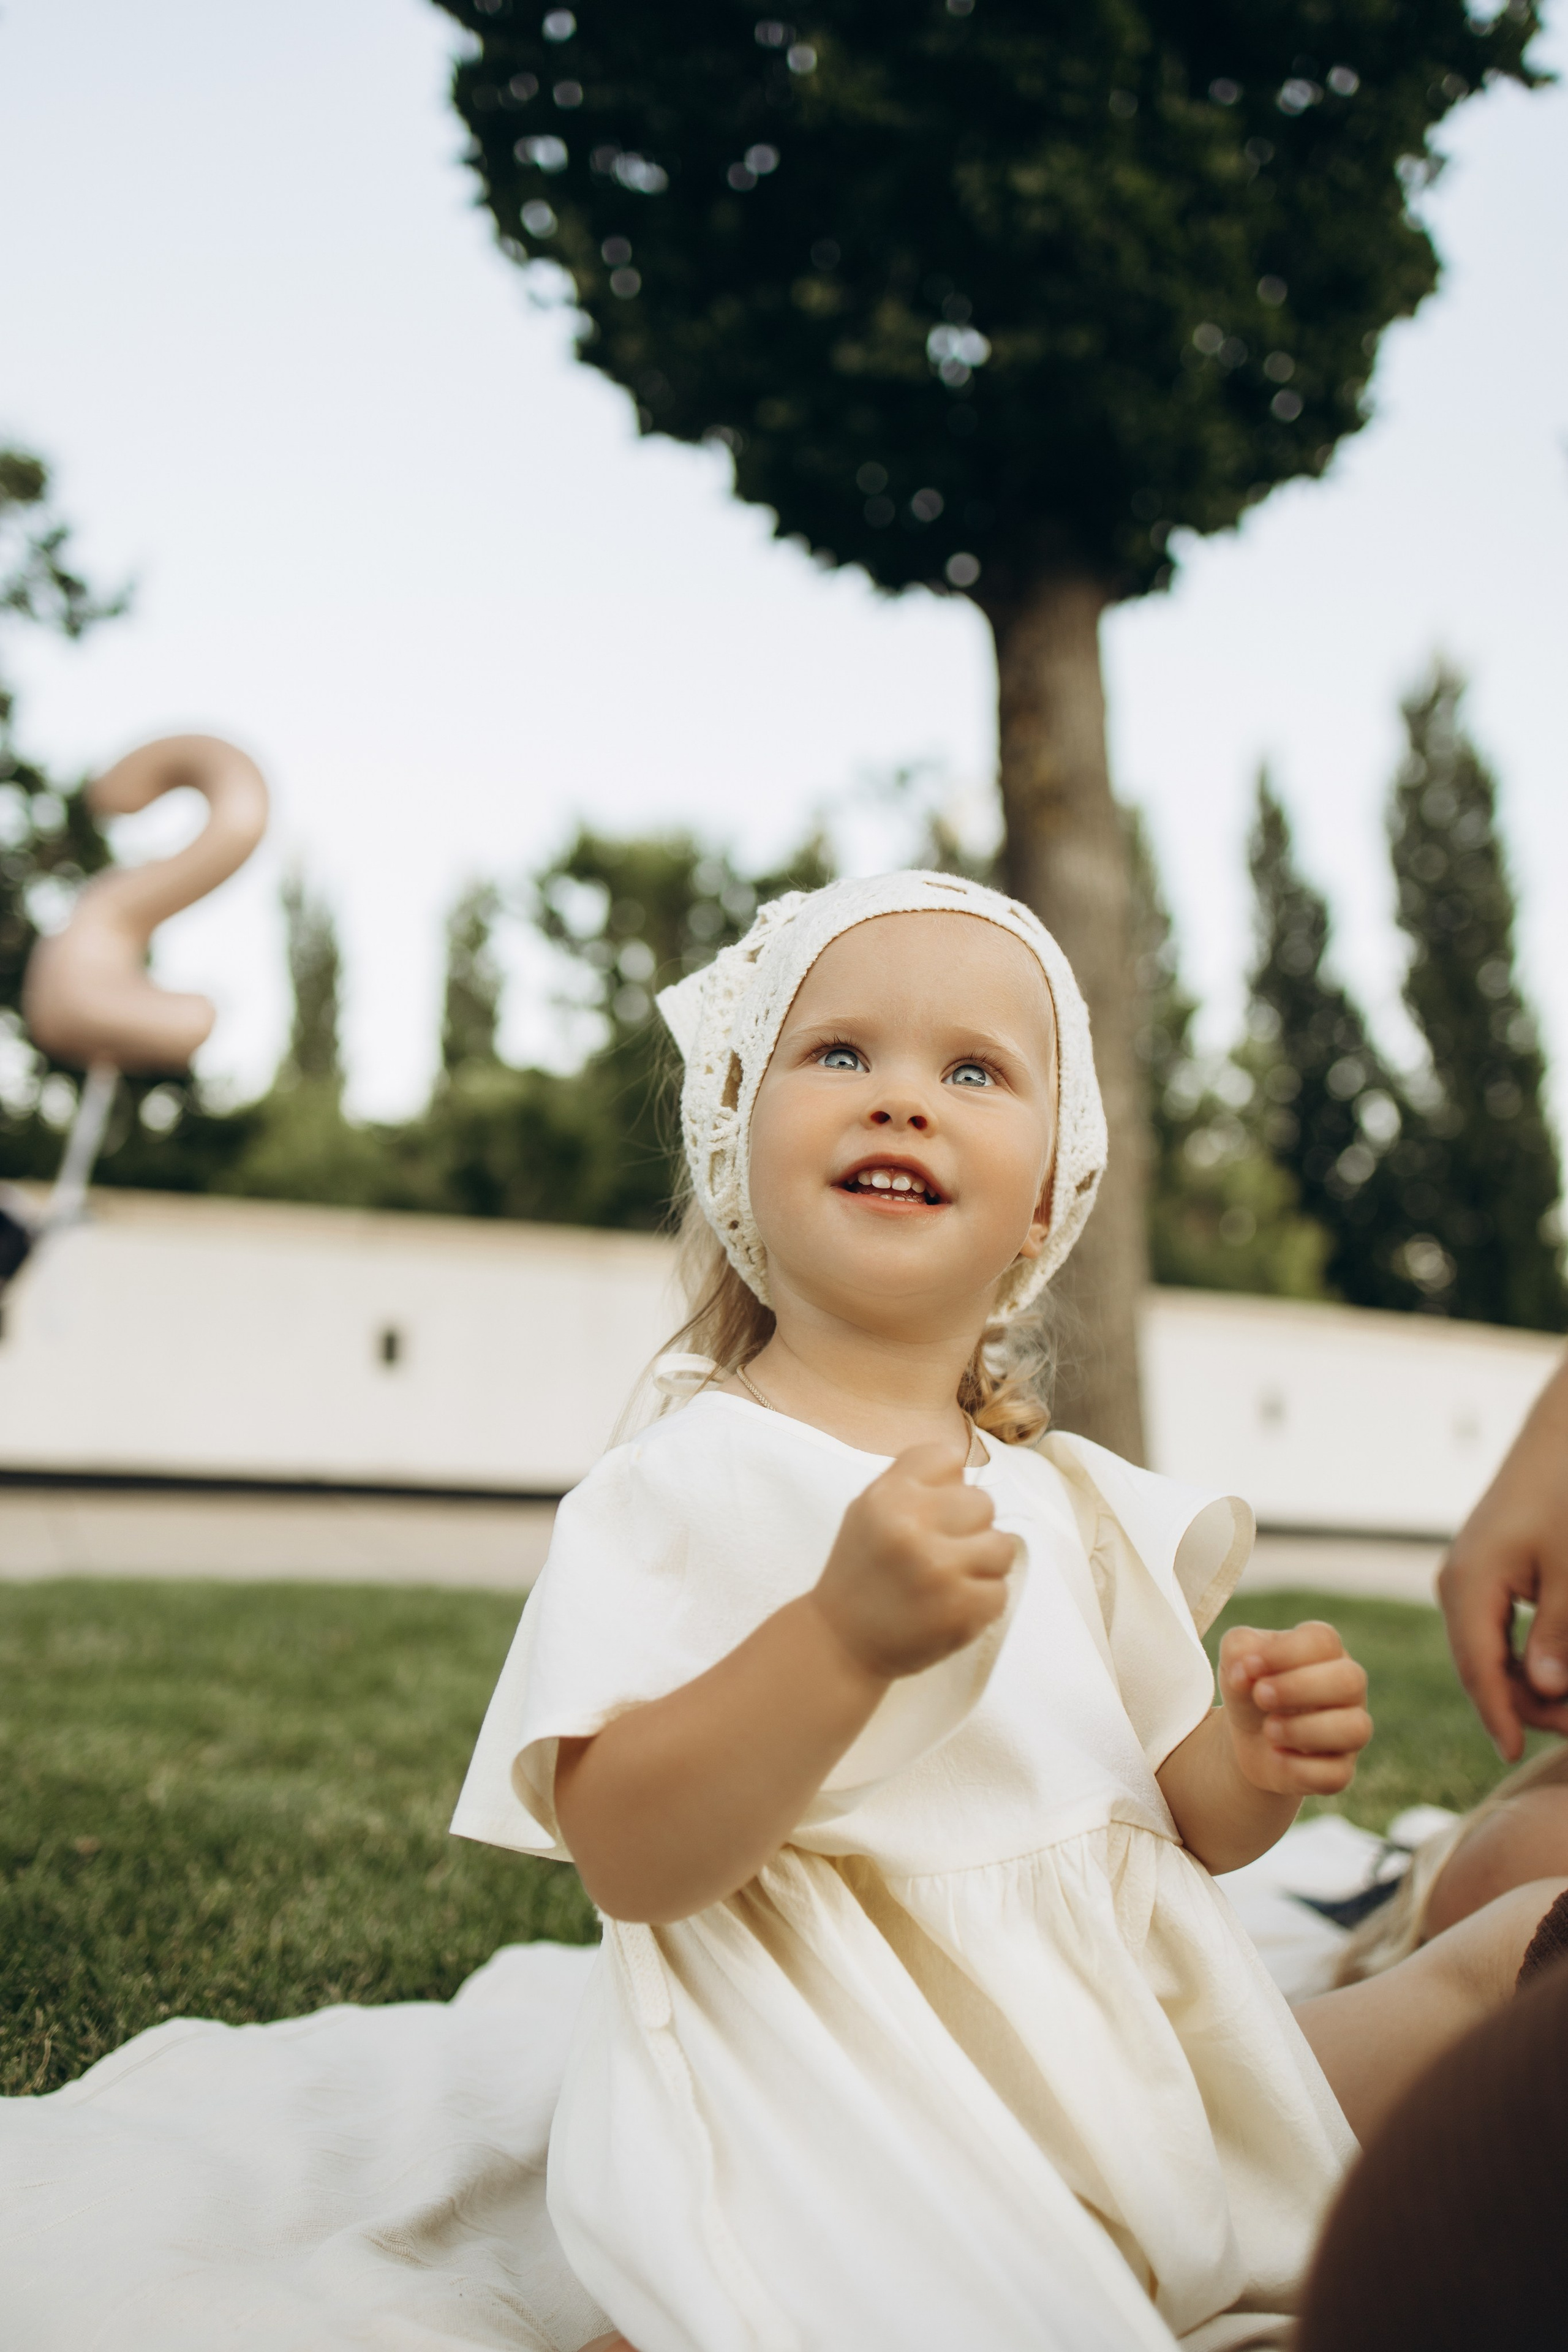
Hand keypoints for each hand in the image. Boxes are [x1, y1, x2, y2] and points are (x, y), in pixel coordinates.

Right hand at [812, 1441, 1014, 1681]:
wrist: (840, 1643)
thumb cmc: (861, 1573)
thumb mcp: (868, 1511)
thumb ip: (912, 1484)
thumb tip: (966, 1474)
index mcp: (887, 1496)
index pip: (947, 1457)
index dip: (947, 1484)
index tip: (933, 1510)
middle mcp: (912, 1526)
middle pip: (982, 1502)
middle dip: (969, 1527)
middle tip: (942, 1552)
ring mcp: (940, 1568)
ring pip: (1002, 1545)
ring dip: (983, 1564)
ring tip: (952, 1579)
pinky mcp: (962, 1608)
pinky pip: (1001, 1589)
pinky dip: (982, 1600)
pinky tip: (951, 1606)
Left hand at [1218, 1622, 1371, 1797]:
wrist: (1248, 1735)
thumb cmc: (1250, 1685)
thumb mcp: (1236, 1658)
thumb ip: (1239, 1649)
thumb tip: (1245, 1669)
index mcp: (1325, 1650)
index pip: (1322, 1641)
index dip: (1285, 1653)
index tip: (1248, 1666)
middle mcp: (1347, 1687)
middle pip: (1350, 1680)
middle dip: (1299, 1688)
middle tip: (1260, 1696)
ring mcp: (1349, 1730)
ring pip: (1355, 1729)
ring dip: (1305, 1730)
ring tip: (1269, 1729)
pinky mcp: (1340, 1769)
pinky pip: (1336, 1774)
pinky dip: (1300, 1768)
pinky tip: (1275, 1756)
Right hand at [1438, 1359, 1567, 1760]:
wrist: (1557, 1439)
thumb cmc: (1565, 1497)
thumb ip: (1557, 1634)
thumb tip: (1542, 1692)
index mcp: (1468, 1585)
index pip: (1478, 1669)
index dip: (1499, 1715)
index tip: (1514, 1754)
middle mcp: (1457, 1586)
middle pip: (1483, 1668)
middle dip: (1528, 1704)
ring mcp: (1467, 1581)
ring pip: (1491, 1653)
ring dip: (1530, 1684)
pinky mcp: (1484, 1576)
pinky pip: (1497, 1632)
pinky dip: (1526, 1658)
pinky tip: (1555, 1673)